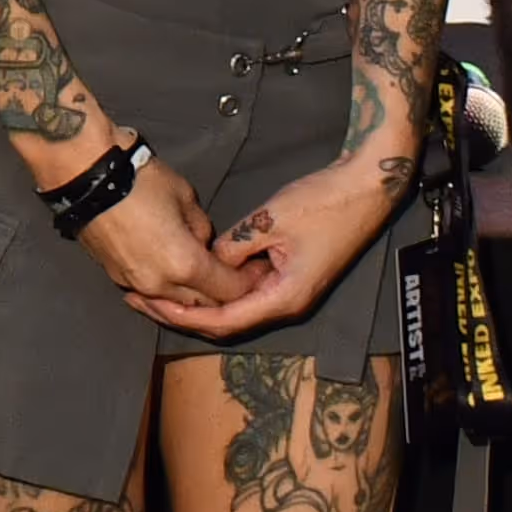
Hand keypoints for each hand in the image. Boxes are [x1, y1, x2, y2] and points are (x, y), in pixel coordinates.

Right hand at [57, 150, 244, 321]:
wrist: (86, 176)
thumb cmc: (140, 180)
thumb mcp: (185, 197)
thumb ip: (200, 228)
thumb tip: (200, 242)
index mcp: (184, 264)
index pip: (227, 290)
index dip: (246, 283)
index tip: (258, 273)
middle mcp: (160, 284)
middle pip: (202, 305)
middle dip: (223, 296)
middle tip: (238, 279)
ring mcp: (135, 284)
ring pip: (174, 305)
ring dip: (193, 297)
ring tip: (206, 282)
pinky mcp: (116, 277)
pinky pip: (150, 294)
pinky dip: (166, 292)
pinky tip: (174, 281)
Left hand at [168, 162, 403, 341]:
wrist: (366, 189)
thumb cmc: (324, 203)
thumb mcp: (270, 221)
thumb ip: (234, 246)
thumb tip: (205, 261)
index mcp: (284, 298)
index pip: (224, 321)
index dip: (186, 315)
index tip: (153, 304)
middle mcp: (287, 304)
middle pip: (228, 322)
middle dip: (186, 314)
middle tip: (145, 299)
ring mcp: (291, 292)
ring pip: (238, 309)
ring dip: (202, 302)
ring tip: (162, 290)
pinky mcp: (291, 276)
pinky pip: (250, 292)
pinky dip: (221, 288)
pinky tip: (198, 273)